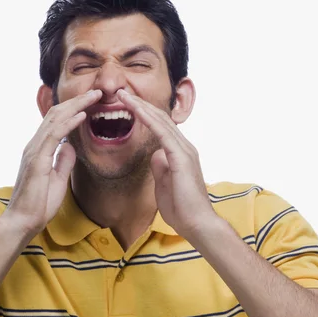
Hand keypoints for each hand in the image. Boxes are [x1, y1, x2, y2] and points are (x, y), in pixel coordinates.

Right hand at [4, 89, 102, 236]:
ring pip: (55, 119)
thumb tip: (70, 146)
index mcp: (39, 150)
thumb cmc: (38, 205)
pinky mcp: (37, 160)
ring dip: (76, 106)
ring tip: (94, 96)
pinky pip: (54, 135)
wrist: (23, 222)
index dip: (74, 109)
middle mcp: (35, 146)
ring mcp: (34, 151)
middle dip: (77, 101)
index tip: (93, 102)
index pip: (57, 122)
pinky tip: (82, 115)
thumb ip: (63, 161)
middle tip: (97, 91)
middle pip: (56, 114)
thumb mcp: (58, 179)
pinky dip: (69, 123)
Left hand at [118, 89, 217, 239]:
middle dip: (140, 104)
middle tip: (121, 92)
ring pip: (161, 121)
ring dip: (141, 107)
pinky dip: (149, 120)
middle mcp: (184, 147)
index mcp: (180, 153)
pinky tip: (136, 111)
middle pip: (160, 118)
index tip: (126, 105)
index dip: (143, 114)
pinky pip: (162, 133)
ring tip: (123, 96)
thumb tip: (155, 155)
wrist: (197, 224)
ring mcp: (185, 151)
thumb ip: (161, 168)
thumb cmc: (182, 209)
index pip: (160, 127)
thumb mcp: (164, 184)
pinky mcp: (181, 158)